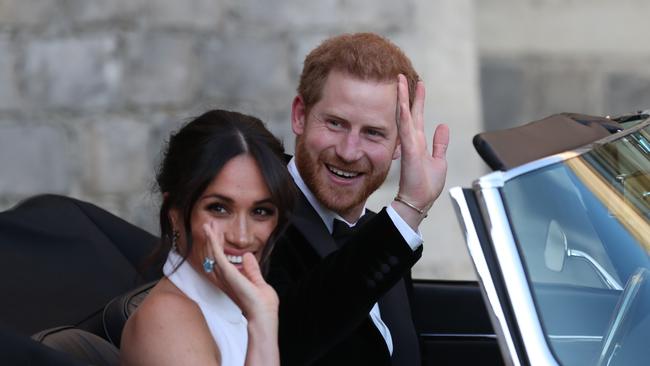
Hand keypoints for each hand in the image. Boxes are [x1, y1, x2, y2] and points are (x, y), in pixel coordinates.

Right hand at [202, 223, 278, 320]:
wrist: (263, 314)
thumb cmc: (262, 304)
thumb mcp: (258, 281)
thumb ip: (251, 269)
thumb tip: (248, 255)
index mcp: (231, 280)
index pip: (220, 260)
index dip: (217, 246)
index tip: (218, 233)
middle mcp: (224, 278)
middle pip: (212, 255)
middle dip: (210, 239)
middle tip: (208, 225)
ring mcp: (224, 275)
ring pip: (212, 253)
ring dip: (210, 238)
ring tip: (207, 224)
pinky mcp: (227, 273)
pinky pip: (217, 254)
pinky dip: (213, 242)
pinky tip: (211, 232)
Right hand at [392, 74, 448, 227]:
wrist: (418, 201)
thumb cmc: (426, 186)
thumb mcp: (439, 161)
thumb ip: (440, 143)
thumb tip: (443, 126)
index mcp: (419, 143)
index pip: (417, 117)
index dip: (418, 100)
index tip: (417, 84)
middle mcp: (412, 141)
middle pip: (409, 112)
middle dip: (407, 93)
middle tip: (403, 76)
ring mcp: (409, 144)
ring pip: (404, 116)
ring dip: (402, 99)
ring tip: (400, 82)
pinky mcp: (410, 151)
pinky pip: (406, 129)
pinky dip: (403, 115)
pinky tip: (402, 103)